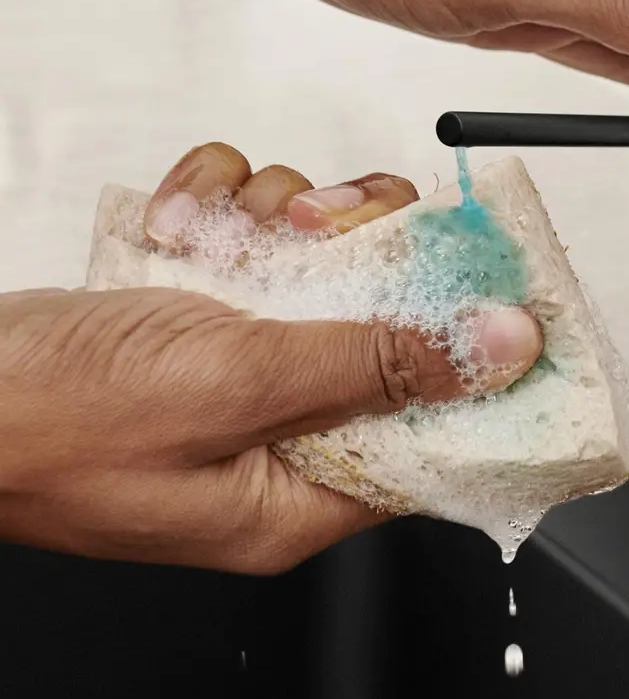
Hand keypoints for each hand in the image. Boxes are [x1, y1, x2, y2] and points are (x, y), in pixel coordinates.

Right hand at [0, 143, 541, 572]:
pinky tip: (183, 221)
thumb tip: (500, 349)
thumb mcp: (239, 388)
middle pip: (389, 320)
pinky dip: (226, 209)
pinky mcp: (205, 310)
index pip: (441, 426)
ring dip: (286, 219)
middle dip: (363, 252)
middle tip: (320, 225)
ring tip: (234, 227)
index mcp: (307, 490)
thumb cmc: (59, 420)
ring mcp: (243, 362)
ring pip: (324, 260)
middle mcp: (285, 428)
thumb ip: (377, 363)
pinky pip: (257, 237)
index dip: (473, 349)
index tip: (484, 274)